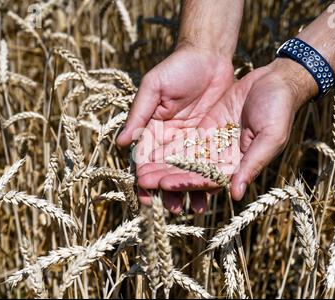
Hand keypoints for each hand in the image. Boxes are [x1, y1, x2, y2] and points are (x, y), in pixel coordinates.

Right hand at [116, 45, 234, 211]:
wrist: (208, 56)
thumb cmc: (176, 67)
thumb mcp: (154, 87)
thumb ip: (139, 114)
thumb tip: (121, 143)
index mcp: (152, 129)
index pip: (146, 158)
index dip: (146, 175)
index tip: (146, 191)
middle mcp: (170, 139)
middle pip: (167, 170)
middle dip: (169, 189)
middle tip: (172, 208)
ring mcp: (190, 141)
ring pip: (188, 171)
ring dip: (190, 189)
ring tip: (195, 207)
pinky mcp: (210, 139)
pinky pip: (208, 162)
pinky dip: (209, 177)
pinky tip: (212, 191)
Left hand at [146, 58, 315, 201]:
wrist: (276, 80)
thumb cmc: (279, 108)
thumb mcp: (270, 136)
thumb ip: (252, 164)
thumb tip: (235, 195)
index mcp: (238, 165)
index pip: (208, 179)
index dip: (186, 182)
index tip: (164, 185)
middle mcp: (224, 158)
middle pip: (191, 172)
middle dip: (167, 177)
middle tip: (143, 182)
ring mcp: (214, 143)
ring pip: (184, 158)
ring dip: (164, 165)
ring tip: (141, 171)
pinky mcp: (207, 127)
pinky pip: (185, 139)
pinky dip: (168, 146)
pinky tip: (149, 149)